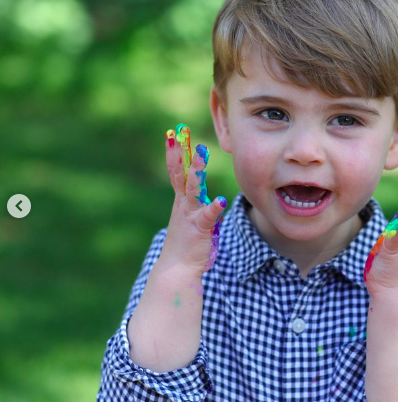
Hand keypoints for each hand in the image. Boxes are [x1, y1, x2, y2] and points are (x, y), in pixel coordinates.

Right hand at [157, 123, 225, 276]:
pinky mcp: (199, 229)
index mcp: (181, 202)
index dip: (174, 153)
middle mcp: (183, 205)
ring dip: (197, 170)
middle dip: (179, 151)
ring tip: (202, 152)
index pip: (176, 172)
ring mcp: (190, 215)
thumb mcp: (193, 222)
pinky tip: (220, 201)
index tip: (172, 134)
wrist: (177, 270)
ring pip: (193, 188)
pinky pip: (207, 217)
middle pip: (180, 173)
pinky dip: (213, 208)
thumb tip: (213, 200)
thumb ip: (201, 209)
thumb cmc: (187, 246)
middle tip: (179, 131)